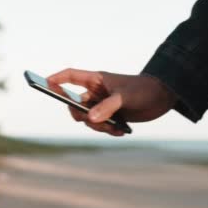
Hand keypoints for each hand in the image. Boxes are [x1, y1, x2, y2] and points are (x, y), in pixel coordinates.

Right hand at [47, 69, 176, 135]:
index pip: (70, 77)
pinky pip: (101, 127)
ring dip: (99, 127)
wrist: (163, 97)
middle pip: (75, 105)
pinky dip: (109, 131)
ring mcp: (102, 105)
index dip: (56, 80)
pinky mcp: (111, 116)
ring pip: (88, 119)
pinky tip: (123, 131)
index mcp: (96, 80)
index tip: (44, 84)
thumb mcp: (125, 97)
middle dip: (82, 116)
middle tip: (92, 120)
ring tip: (116, 128)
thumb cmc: (144, 89)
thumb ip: (107, 107)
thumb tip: (90, 119)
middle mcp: (96, 93)